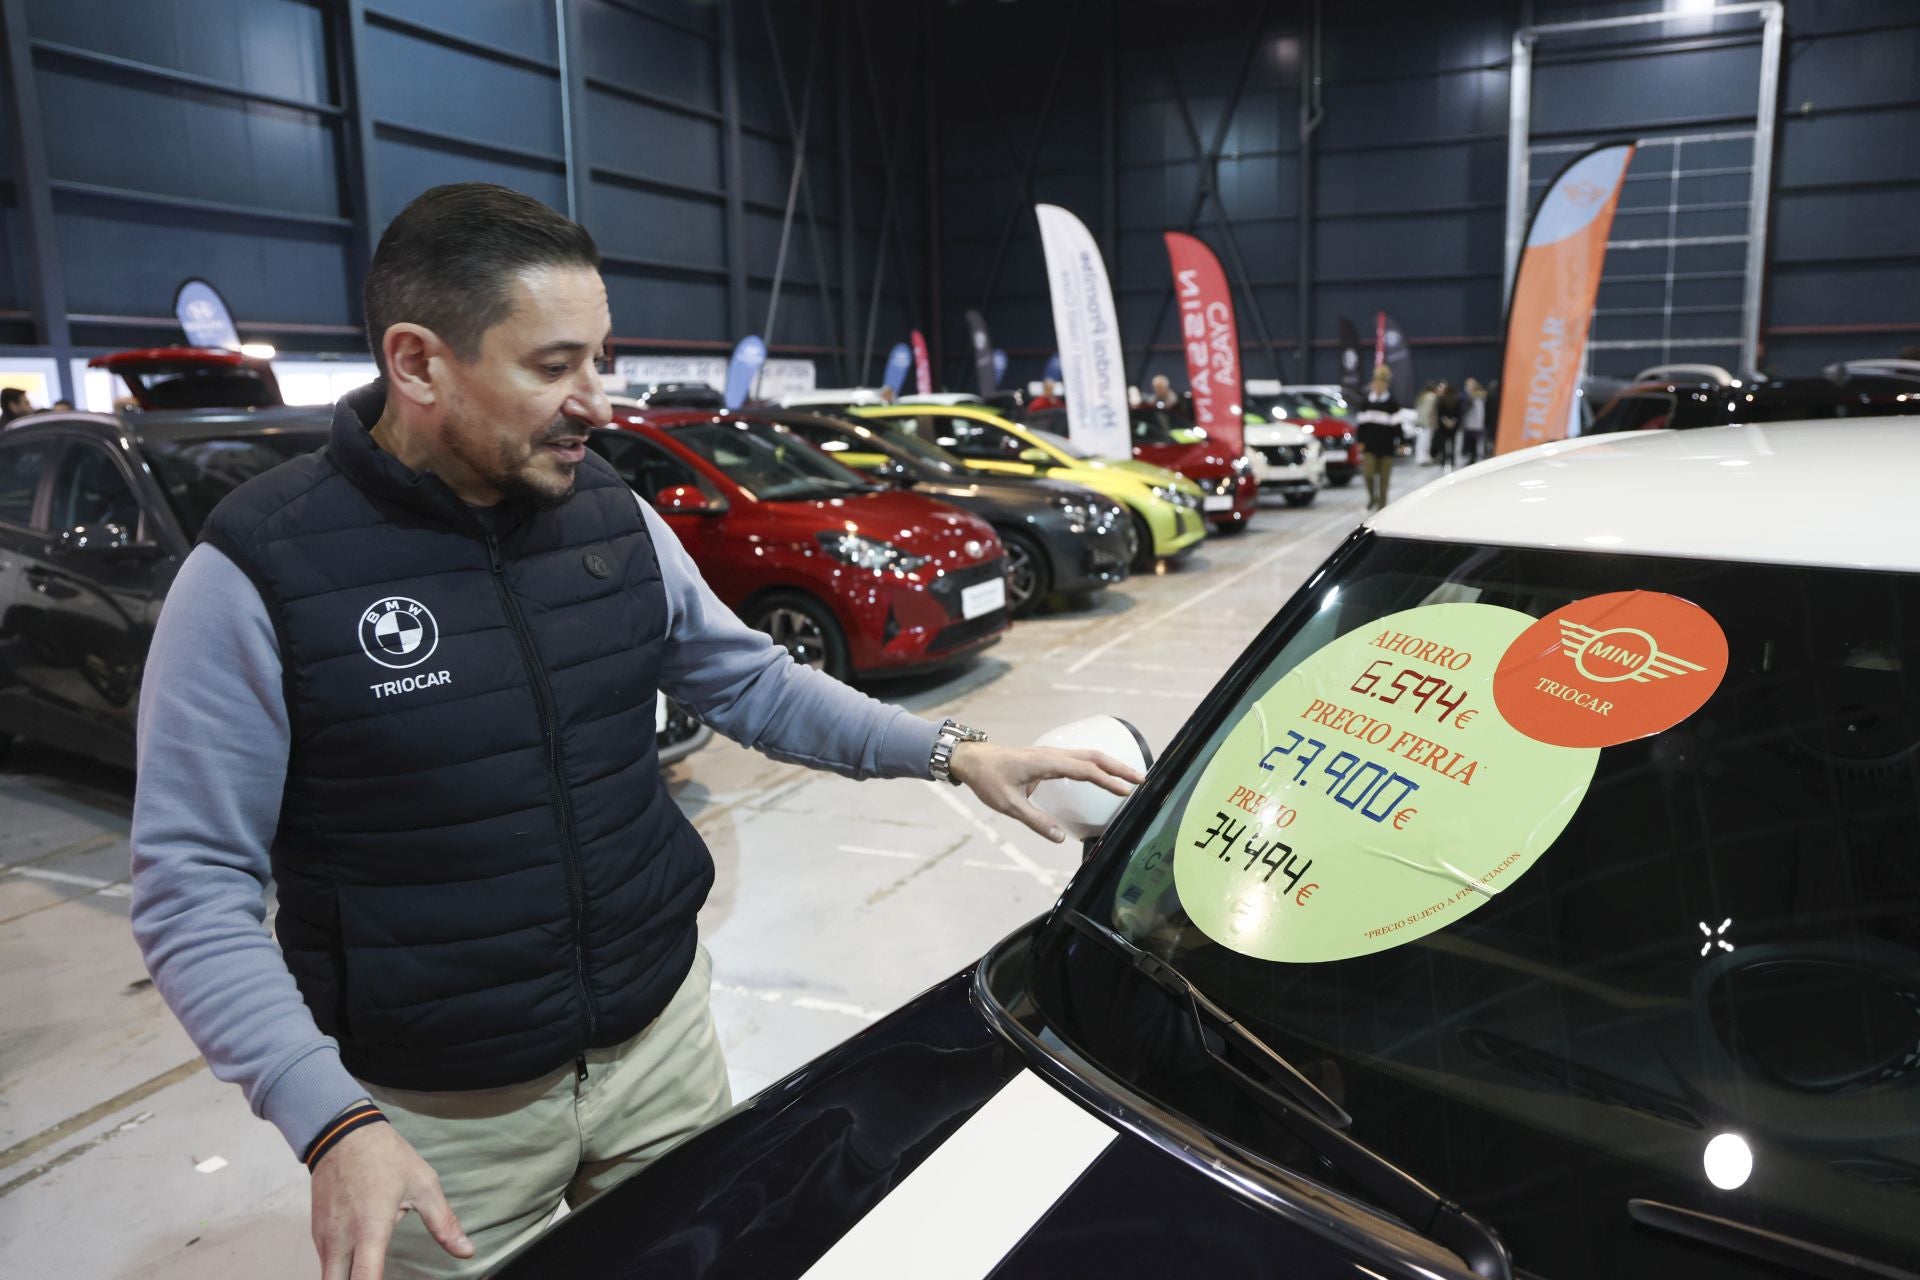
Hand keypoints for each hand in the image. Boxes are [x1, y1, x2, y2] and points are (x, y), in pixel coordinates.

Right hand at [312, 1119, 471, 1279]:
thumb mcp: (423, 1184)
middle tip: (378, 1278)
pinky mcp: (316, 1234)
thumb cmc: (386, 1157)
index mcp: (371, 1228)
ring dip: (348, 1279)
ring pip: (330, 1277)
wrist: (342, 1134)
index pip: (365, 1279)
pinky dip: (339, 1270)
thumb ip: (444, 1222)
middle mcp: (342, 1238)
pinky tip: (358, 1265)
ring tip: (372, 1273)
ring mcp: (324, 1237)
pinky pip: (325, 1263)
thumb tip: (466, 1251)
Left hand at [948, 741, 1143, 842]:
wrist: (971, 759)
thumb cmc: (988, 779)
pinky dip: (1097, 765)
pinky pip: (1079, 758)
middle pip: (1094, 757)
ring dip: (1110, 765)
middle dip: (1119, 768)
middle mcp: (1053, 754)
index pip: (1085, 770)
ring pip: (1088, 755)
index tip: (1127, 791)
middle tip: (1142, 780)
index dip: (1107, 781)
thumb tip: (1059, 838)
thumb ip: (1035, 821)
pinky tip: (1103, 776)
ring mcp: (1051, 754)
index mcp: (1046, 763)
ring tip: (1131, 778)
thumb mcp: (1008, 805)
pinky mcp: (1048, 758)